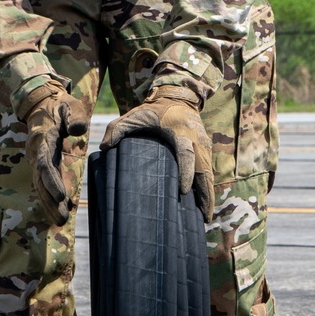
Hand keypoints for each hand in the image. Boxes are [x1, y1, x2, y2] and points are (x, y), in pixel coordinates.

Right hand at [21, 81, 88, 225]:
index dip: (51, 181)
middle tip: (62, 219)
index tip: (61, 196)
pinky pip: (44, 183)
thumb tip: (78, 130)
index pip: (45, 164)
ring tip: (60, 221)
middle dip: (50, 201)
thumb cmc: (60, 105)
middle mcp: (36, 152)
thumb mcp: (71, 106)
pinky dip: (50, 198)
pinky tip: (60, 211)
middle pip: (40, 181)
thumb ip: (75, 117)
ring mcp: (37, 159)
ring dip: (49, 204)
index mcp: (43, 139)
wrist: (42, 103)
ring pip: (40, 185)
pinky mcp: (42, 163)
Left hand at [100, 85, 213, 219]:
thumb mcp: (134, 115)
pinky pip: (209, 171)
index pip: (186, 154)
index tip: (184, 191)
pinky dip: (207, 188)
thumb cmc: (153, 110)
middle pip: (205, 169)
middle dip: (205, 193)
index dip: (186, 172)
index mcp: (180, 131)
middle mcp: (196, 140)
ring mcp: (204, 145)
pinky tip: (204, 205)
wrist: (178, 97)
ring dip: (209, 195)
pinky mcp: (206, 150)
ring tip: (205, 218)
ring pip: (209, 173)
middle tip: (203, 216)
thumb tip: (105, 148)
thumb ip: (118, 128)